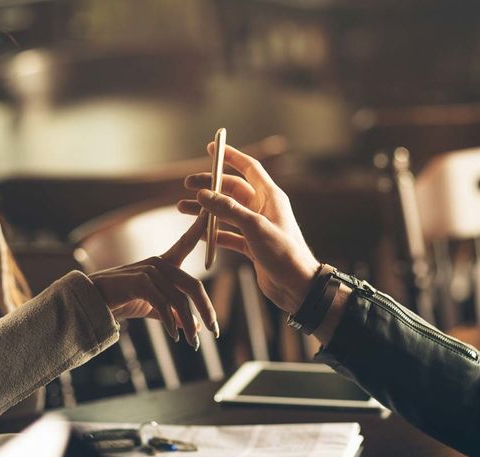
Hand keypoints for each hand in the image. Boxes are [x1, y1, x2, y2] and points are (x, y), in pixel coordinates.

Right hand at [88, 213, 217, 348]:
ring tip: (193, 343)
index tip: (212, 214)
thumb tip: (195, 328)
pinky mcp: (139, 281)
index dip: (199, 228)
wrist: (92, 302)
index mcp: (163, 262)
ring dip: (188, 324)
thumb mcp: (152, 307)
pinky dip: (171, 323)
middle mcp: (159, 262)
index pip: (186, 242)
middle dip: (206, 310)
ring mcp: (149, 270)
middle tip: (214, 330)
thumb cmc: (122, 300)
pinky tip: (174, 336)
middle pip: (193, 285)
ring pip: (179, 299)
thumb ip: (173, 314)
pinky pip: (163, 304)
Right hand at [177, 144, 319, 312]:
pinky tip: (196, 234)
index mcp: (270, 196)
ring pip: (226, 212)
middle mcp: (263, 208)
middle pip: (232, 189)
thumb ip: (228, 210)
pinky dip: (212, 233)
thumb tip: (203, 194)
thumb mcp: (254, 228)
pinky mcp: (251, 245)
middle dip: (210, 186)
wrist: (297, 286)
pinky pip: (227, 233)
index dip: (231, 156)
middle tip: (188, 185)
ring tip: (182, 208)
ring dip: (206, 210)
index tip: (212, 148)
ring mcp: (256, 227)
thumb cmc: (284, 254)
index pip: (249, 167)